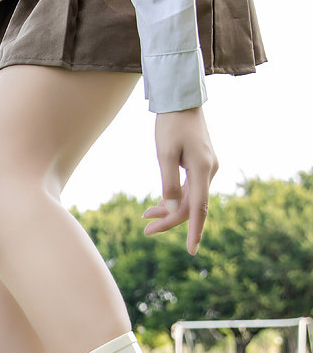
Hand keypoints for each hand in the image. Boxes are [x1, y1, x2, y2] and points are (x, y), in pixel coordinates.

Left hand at [142, 107, 217, 254]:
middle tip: (145, 229)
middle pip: (191, 206)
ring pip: (188, 199)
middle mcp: (209, 171)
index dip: (195, 232)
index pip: (199, 209)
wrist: (181, 101)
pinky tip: (155, 205)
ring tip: (144, 216)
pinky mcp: (199, 165)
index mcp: (202, 170)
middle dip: (169, 220)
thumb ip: (168, 183)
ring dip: (167, 210)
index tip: (191, 251)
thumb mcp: (164, 155)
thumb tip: (171, 210)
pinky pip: (188, 189)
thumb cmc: (170, 125)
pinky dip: (171, 198)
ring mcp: (206, 168)